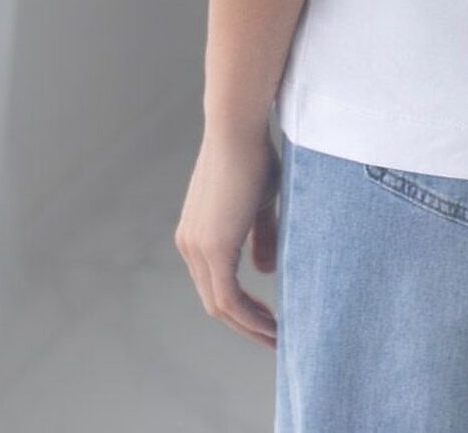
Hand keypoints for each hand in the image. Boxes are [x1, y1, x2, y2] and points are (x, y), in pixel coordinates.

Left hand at [174, 125, 281, 349]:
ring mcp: (197, 248)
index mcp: (195, 234)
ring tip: (278, 338)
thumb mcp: (259, 202)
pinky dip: (250, 317)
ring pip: (220, 306)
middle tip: (274, 339)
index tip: (268, 318)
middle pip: (214, 302)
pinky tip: (273, 324)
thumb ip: (259, 237)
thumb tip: (264, 271)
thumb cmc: (253, 155)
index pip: (214, 284)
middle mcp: (189, 245)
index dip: (240, 307)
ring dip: (250, 326)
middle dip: (245, 325)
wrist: (238, 128)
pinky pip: (229, 299)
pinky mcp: (213, 248)